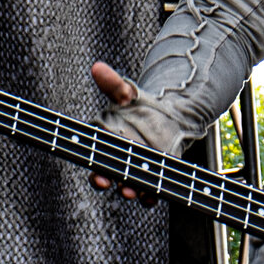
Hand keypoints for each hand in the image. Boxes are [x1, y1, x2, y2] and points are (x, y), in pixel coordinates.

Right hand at [88, 62, 155, 204]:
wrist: (169, 118)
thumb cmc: (140, 108)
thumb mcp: (127, 96)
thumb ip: (113, 85)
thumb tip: (98, 67)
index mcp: (107, 147)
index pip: (95, 163)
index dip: (94, 172)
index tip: (97, 175)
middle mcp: (119, 164)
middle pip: (108, 179)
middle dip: (107, 183)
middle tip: (108, 183)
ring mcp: (137, 173)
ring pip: (129, 188)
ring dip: (129, 191)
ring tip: (131, 191)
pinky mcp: (154, 177)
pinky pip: (151, 193)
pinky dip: (150, 196)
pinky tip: (152, 194)